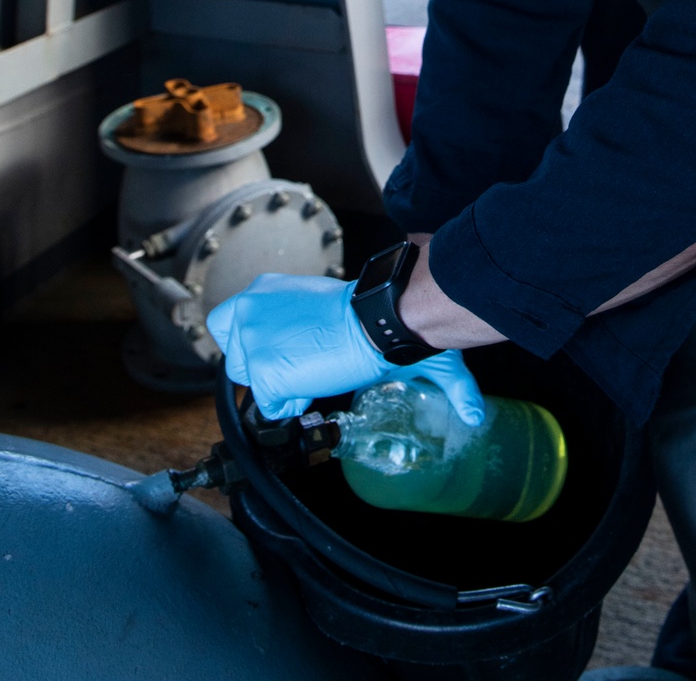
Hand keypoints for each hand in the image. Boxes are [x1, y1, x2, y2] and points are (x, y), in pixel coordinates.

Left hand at [206, 272, 484, 424]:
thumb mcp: (349, 313)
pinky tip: (318, 387)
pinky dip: (294, 407)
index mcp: (264, 289)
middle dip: (269, 366)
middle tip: (307, 362)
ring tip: (315, 374)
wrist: (384, 318)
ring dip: (281, 386)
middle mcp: (249, 310)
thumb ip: (348, 333)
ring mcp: (253, 341)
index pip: (232, 324)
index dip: (262, 344)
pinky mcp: (264, 371)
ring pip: (251, 382)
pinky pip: (271, 407)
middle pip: (238, 356)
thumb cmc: (377, 312)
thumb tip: (462, 406)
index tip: (292, 349)